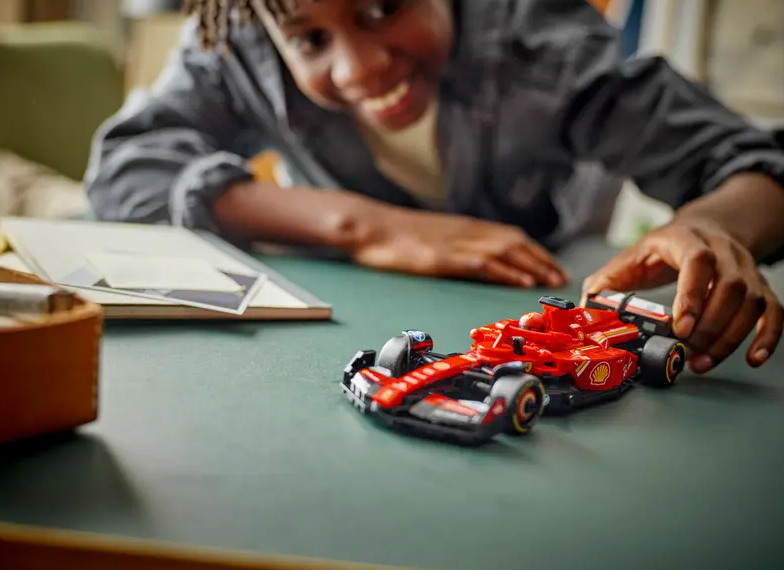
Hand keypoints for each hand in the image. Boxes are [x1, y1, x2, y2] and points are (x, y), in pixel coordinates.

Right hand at [351, 207, 568, 287]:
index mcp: (464, 226)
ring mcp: (456, 243)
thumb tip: (470, 258)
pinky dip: (506, 272)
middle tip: (562, 278)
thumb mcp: (430, 236)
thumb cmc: (393, 234)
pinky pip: (483, 264)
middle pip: (516, 242)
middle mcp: (466, 231)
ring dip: (533, 266)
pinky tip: (521, 282)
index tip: (552, 265)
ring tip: (552, 282)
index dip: (535, 250)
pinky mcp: (443, 258)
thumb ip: (452, 243)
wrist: (368, 225)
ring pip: (506, 251)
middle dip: (542, 260)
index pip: (510, 234)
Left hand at [582, 218, 782, 372]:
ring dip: (729, 338)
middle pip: (730, 288)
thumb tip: (588, 306)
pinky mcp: (760, 287)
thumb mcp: (634, 254)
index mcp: (689, 240)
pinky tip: (753, 358)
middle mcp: (725, 253)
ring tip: (702, 362)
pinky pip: (773, 312)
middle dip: (709, 326)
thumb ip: (609, 279)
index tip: (679, 328)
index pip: (698, 262)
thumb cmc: (667, 246)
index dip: (691, 295)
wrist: (709, 225)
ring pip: (752, 303)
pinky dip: (768, 337)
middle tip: (686, 351)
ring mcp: (746, 270)